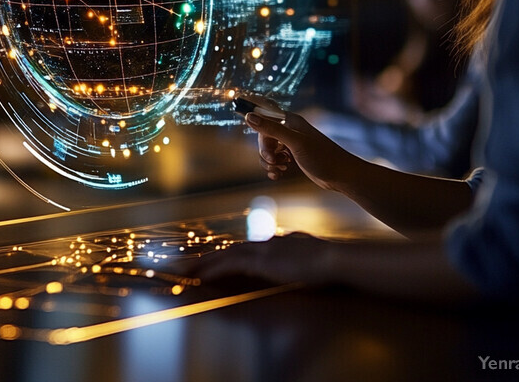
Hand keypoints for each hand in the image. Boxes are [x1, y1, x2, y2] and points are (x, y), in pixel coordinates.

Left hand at [187, 233, 331, 286]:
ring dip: (202, 263)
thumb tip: (296, 244)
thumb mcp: (310, 252)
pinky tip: (201, 276)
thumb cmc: (327, 260)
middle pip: (228, 250)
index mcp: (274, 243)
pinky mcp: (261, 262)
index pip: (242, 249)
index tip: (209, 260)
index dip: (224, 255)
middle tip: (184, 264)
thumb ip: (298, 247)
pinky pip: (230, 265)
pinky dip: (213, 270)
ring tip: (183, 271)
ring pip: (224, 255)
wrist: (334, 259)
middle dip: (205, 257)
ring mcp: (261, 251)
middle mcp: (264, 243)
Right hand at [244, 99, 356, 191]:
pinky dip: (274, 168)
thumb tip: (249, 117)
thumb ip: (272, 129)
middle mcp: (289, 130)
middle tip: (273, 161)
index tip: (258, 137)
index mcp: (290, 120)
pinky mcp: (293, 157)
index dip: (258, 127)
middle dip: (264, 151)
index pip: (264, 116)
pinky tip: (279, 175)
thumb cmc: (322, 157)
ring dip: (268, 162)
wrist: (342, 176)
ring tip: (280, 169)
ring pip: (268, 150)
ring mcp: (291, 144)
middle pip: (263, 136)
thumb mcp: (295, 142)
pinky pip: (275, 160)